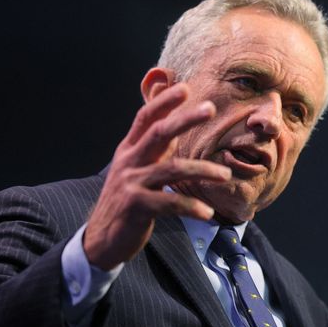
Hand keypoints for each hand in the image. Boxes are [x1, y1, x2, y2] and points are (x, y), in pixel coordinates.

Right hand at [84, 83, 230, 269]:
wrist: (102, 239)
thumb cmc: (128, 201)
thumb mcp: (136, 169)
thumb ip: (154, 149)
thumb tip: (173, 122)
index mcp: (129, 150)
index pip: (145, 118)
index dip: (163, 102)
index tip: (184, 87)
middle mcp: (129, 162)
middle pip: (158, 133)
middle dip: (185, 119)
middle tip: (210, 108)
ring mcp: (131, 183)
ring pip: (171, 169)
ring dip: (202, 171)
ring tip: (226, 175)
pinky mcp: (136, 206)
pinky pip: (170, 203)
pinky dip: (191, 207)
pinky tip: (208, 213)